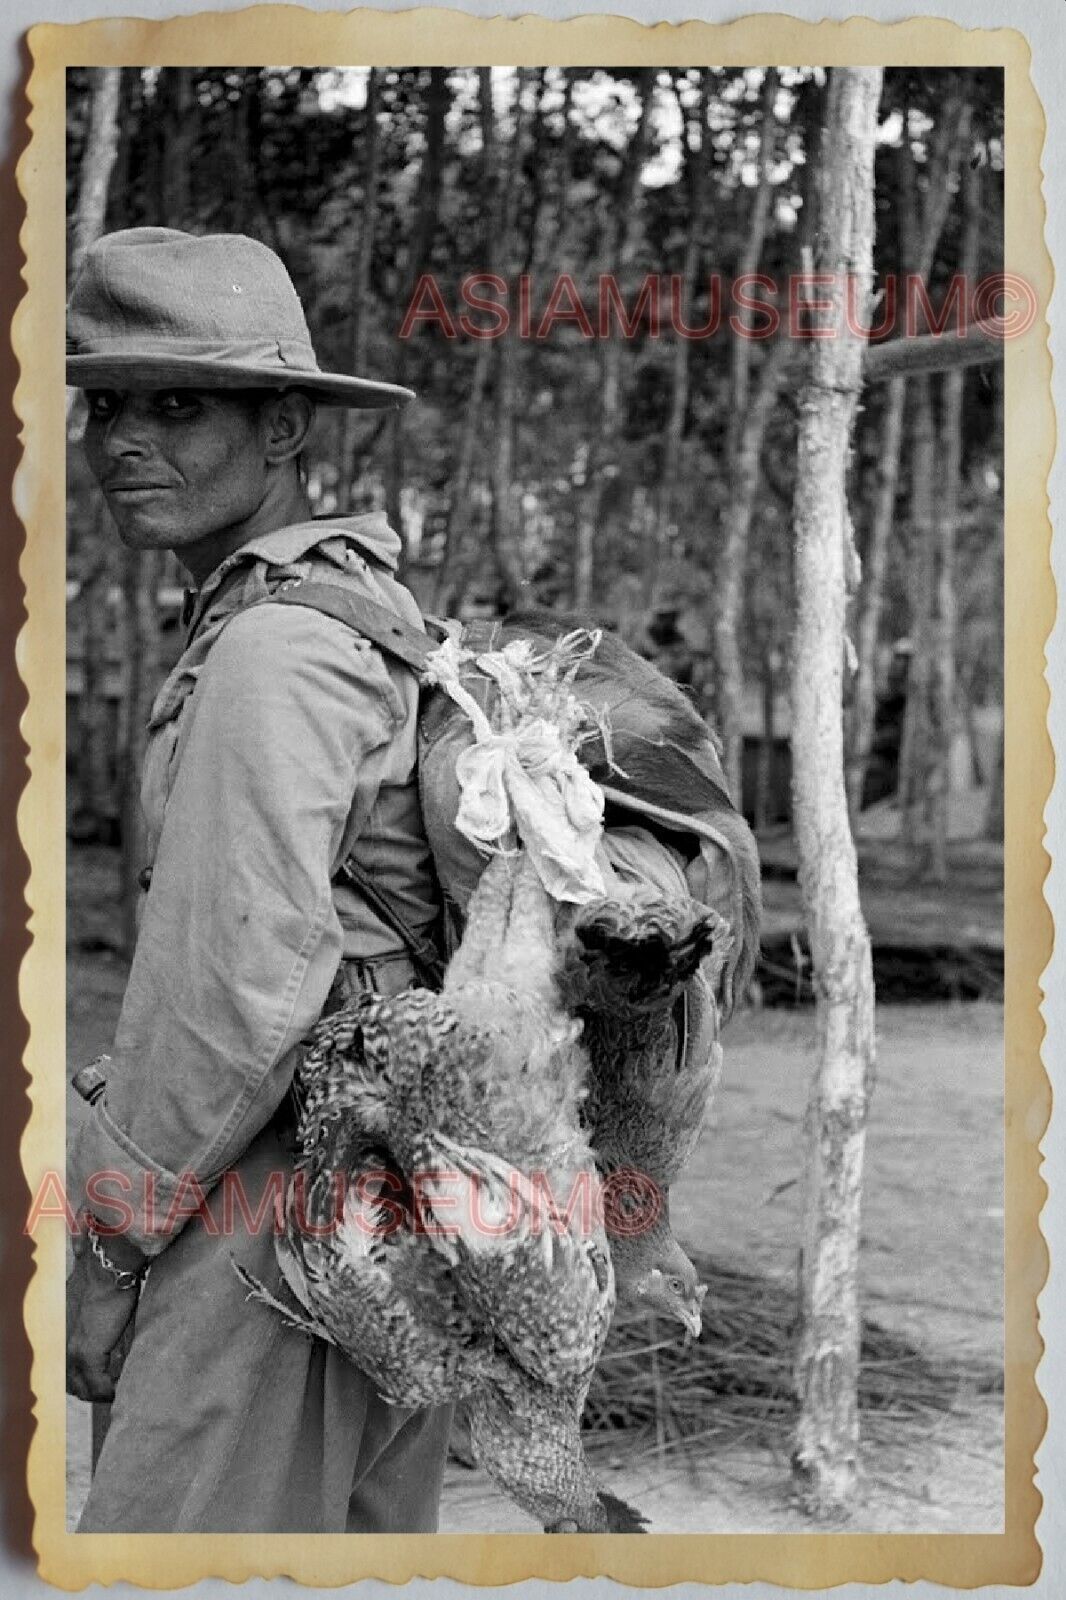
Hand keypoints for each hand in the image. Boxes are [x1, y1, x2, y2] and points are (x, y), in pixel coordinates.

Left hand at [66, 1245, 139, 1402]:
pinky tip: (121, 1387)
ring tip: (117, 1388)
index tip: (101, 1381)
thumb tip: (107, 1346)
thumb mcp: (93, 1310)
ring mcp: (71, 1352)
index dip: (84, 1379)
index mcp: (61, 1336)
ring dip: (101, 1392)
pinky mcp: (86, 1355)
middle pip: (73, 1384)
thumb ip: (93, 1330)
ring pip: (84, 1389)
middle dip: (92, 1389)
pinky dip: (110, 1391)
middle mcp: (61, 1346)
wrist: (108, 1270)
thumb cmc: (106, 1282)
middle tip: (110, 1388)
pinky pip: (99, 1386)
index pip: (68, 1370)